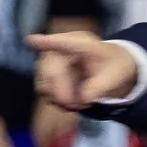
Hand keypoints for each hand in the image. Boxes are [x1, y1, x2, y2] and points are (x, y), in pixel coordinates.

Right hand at [26, 31, 140, 107]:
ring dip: (58, 98)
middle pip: (50, 70)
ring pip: (44, 83)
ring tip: (78, 104)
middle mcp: (63, 50)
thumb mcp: (114, 77)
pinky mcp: (50, 77)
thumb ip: (98, 87)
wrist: (114, 68)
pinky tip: (72, 103)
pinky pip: (45, 91)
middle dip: (61, 91)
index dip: (46, 42)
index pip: (63, 43)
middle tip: (75, 105)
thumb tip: (82, 98)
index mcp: (82, 43)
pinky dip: (57, 100)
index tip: (31, 40)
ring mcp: (54, 63)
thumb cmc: (115, 66)